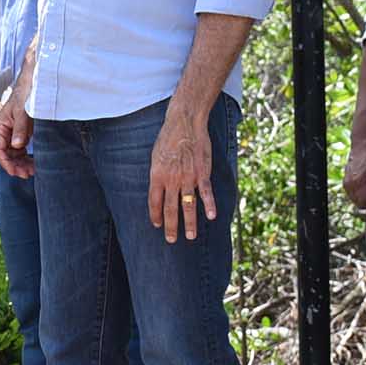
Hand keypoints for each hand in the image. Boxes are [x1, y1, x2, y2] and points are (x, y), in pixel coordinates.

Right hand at [0, 94, 34, 180]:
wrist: (32, 84)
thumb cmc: (25, 95)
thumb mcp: (22, 112)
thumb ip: (20, 129)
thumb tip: (17, 146)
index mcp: (0, 127)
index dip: (6, 163)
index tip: (15, 173)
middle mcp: (4, 132)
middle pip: (7, 154)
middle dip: (16, 166)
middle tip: (27, 174)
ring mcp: (12, 133)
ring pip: (14, 154)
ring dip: (21, 163)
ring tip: (32, 171)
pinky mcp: (20, 133)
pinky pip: (20, 149)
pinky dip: (26, 157)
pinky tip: (32, 162)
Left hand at [148, 109, 217, 242]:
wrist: (184, 124)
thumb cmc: (168, 139)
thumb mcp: (155, 157)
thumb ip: (157, 175)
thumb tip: (157, 190)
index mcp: (157, 175)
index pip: (154, 202)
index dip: (155, 215)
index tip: (157, 226)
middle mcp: (171, 179)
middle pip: (170, 208)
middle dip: (170, 226)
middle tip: (172, 240)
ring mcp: (187, 177)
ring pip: (188, 205)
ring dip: (189, 222)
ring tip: (190, 236)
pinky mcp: (202, 172)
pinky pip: (206, 192)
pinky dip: (209, 205)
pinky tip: (211, 216)